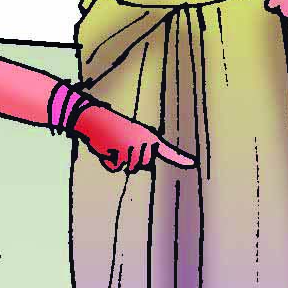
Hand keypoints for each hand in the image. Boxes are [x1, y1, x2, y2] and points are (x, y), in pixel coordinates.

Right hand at [74, 103, 194, 173]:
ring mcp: (134, 149)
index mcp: (149, 137)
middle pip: (142, 166)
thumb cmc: (111, 128)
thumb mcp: (130, 137)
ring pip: (129, 168)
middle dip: (131, 161)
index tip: (193, 163)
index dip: (180, 159)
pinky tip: (106, 149)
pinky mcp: (121, 155)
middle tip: (120, 145)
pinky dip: (108, 162)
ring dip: (119, 161)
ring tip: (112, 145)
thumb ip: (141, 152)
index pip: (167, 150)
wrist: (94, 119)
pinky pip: (115, 168)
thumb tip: (145, 165)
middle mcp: (144, 143)